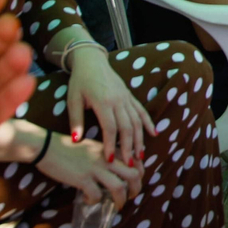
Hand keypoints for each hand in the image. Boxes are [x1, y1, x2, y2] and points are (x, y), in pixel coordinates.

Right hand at [38, 132, 141, 208]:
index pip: (136, 161)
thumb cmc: (68, 148)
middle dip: (136, 189)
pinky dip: (95, 201)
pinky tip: (89, 200)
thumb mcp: (93, 148)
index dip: (140, 174)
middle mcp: (107, 158)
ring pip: (119, 187)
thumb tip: (114, 170)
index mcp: (111, 149)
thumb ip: (106, 156)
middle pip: (133, 174)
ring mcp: (95, 169)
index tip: (135, 182)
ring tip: (117, 205)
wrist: (47, 146)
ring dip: (121, 200)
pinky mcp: (82, 178)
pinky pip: (96, 195)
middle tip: (130, 197)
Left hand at [65, 48, 154, 167]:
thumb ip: (75, 120)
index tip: (109, 161)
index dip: (111, 145)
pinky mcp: (130, 96)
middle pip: (128, 127)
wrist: (92, 61)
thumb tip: (76, 141)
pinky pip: (142, 111)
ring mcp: (127, 98)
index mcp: (103, 102)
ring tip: (141, 156)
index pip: (110, 128)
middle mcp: (119, 101)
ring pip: (137, 121)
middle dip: (129, 147)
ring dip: (140, 139)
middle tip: (129, 165)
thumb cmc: (79, 81)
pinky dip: (149, 123)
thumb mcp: (73, 100)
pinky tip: (154, 134)